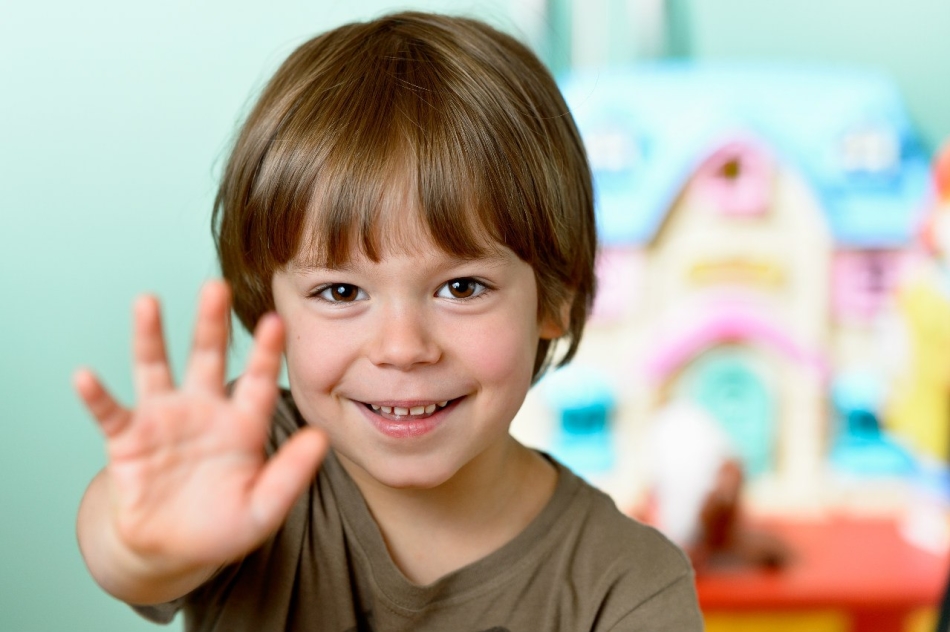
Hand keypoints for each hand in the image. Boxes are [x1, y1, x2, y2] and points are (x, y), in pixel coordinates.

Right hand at [75, 280, 327, 578]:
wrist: (171, 549)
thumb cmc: (222, 526)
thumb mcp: (264, 507)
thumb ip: (291, 474)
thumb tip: (321, 439)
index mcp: (242, 424)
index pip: (260, 381)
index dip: (268, 352)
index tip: (277, 320)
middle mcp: (203, 410)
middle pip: (208, 358)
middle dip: (211, 323)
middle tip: (215, 285)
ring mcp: (164, 420)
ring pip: (156, 368)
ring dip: (151, 337)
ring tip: (148, 302)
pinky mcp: (128, 439)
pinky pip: (111, 412)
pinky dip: (97, 396)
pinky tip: (85, 376)